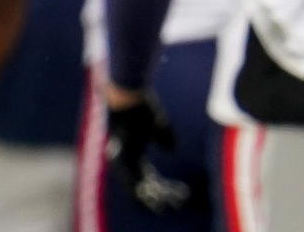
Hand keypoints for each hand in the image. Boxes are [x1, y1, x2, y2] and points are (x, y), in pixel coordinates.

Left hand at [105, 93, 190, 212]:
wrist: (127, 96)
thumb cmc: (141, 106)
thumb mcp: (158, 124)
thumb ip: (164, 137)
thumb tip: (172, 149)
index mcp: (134, 155)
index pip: (150, 178)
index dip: (164, 188)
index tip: (181, 193)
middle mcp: (126, 161)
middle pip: (144, 186)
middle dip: (160, 198)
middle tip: (176, 206)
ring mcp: (122, 160)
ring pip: (136, 187)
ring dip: (152, 198)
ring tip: (164, 208)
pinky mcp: (122, 156)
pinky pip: (133, 178)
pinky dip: (144, 189)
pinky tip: (153, 196)